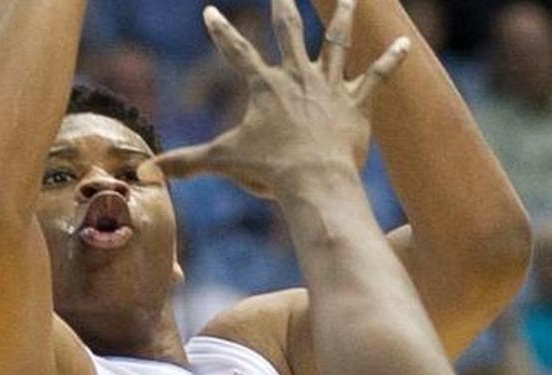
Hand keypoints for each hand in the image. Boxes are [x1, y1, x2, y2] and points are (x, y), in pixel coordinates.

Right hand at [146, 0, 409, 197]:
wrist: (314, 181)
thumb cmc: (268, 172)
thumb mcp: (223, 163)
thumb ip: (185, 164)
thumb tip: (145, 173)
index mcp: (264, 86)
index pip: (236, 52)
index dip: (220, 31)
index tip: (211, 11)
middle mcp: (297, 77)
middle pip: (289, 31)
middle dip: (284, 7)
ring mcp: (329, 87)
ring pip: (336, 43)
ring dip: (342, 17)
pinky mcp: (357, 103)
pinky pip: (378, 75)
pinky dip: (392, 59)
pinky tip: (406, 42)